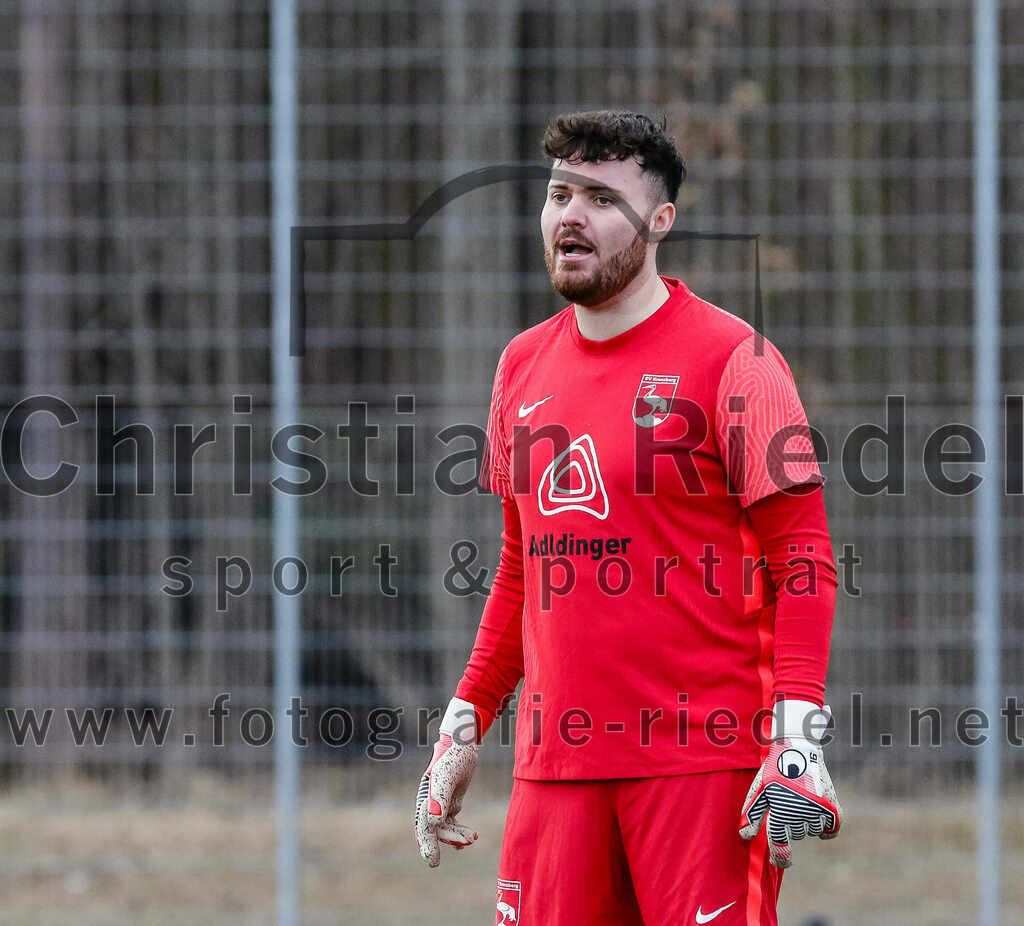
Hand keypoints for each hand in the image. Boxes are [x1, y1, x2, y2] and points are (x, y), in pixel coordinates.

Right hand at [415, 699, 479, 867]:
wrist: (463, 743)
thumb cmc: (454, 757)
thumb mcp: (447, 776)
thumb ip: (440, 797)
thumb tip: (434, 821)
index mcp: (425, 798)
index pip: (423, 826)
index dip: (427, 845)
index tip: (433, 862)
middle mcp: (430, 803)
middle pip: (434, 831)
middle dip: (445, 842)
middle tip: (458, 849)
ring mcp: (440, 804)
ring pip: (444, 829)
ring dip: (456, 836)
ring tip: (473, 838)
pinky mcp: (450, 802)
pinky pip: (452, 823)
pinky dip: (459, 832)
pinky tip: (469, 837)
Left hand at [739, 701, 841, 868]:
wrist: (798, 749)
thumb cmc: (774, 771)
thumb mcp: (759, 789)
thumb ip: (751, 813)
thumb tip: (745, 836)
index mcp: (780, 809)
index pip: (779, 843)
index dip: (780, 856)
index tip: (782, 862)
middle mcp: (800, 812)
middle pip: (795, 834)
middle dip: (790, 824)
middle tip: (788, 803)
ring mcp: (818, 809)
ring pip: (812, 830)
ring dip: (805, 821)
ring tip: (800, 800)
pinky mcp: (832, 805)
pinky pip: (832, 829)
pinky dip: (826, 828)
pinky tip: (819, 818)